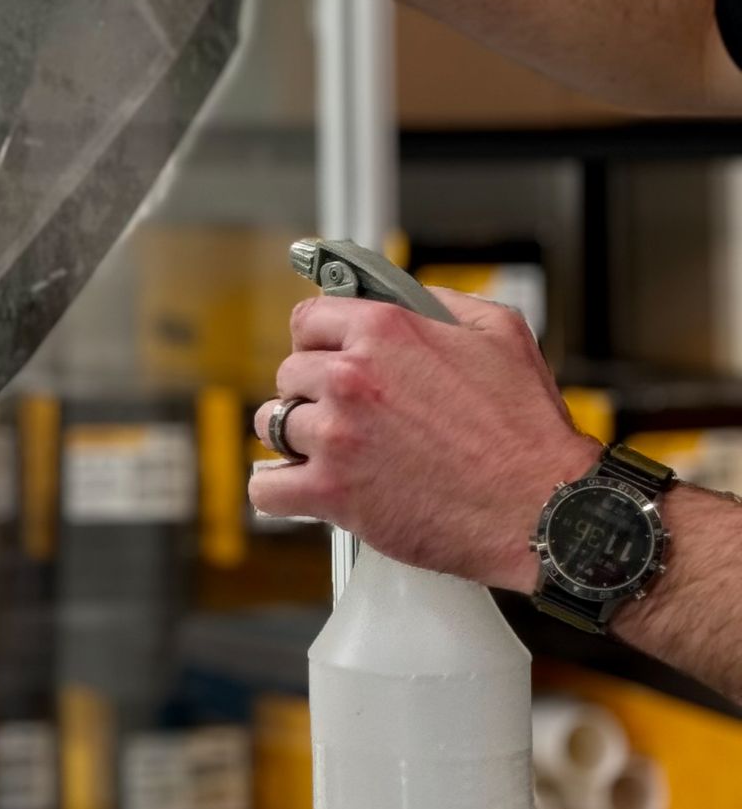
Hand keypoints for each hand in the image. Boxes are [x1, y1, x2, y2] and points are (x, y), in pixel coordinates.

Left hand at [250, 289, 594, 588]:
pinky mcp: (332, 491)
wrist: (541, 509)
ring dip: (295, 437)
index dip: (318, 339)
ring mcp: (336, 435)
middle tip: (343, 412)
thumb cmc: (526, 431)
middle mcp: (351, 377)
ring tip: (328, 450)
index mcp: (385, 331)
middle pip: (289, 373)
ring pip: (273, 424)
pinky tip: (294, 486)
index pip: (308, 319)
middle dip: (312, 391)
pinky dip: (275, 489)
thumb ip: (444, 302)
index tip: (322, 354)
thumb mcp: (501, 333)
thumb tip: (409, 298)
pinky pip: (267, 487)